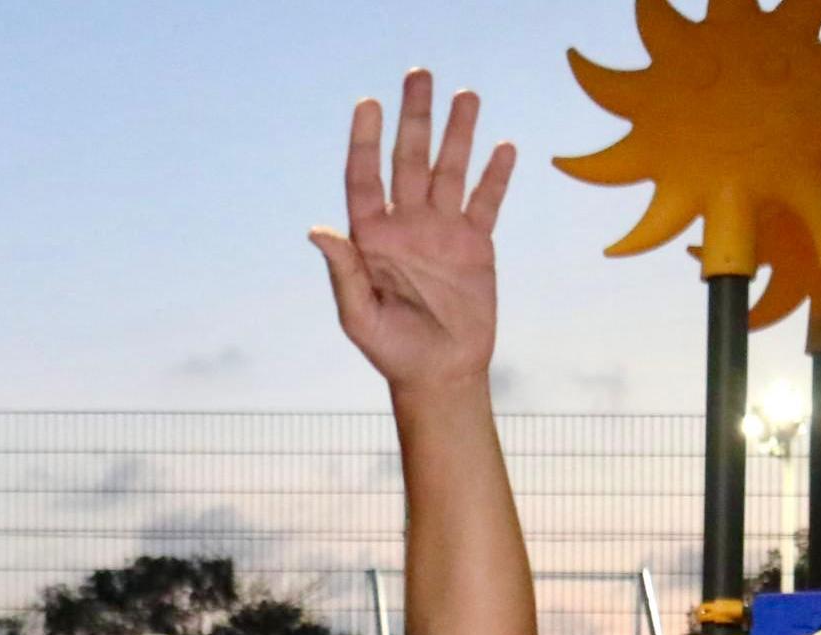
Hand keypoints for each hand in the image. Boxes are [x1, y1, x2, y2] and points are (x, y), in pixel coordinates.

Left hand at [310, 70, 515, 396]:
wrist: (440, 374)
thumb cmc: (391, 351)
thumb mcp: (359, 316)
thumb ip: (343, 271)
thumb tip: (318, 229)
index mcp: (371, 237)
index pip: (365, 178)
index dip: (365, 141)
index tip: (368, 103)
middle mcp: (406, 225)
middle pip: (410, 160)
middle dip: (415, 118)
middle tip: (420, 75)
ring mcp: (442, 231)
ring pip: (450, 171)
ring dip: (458, 133)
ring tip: (466, 95)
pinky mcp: (476, 244)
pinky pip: (486, 202)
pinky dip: (495, 176)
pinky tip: (501, 147)